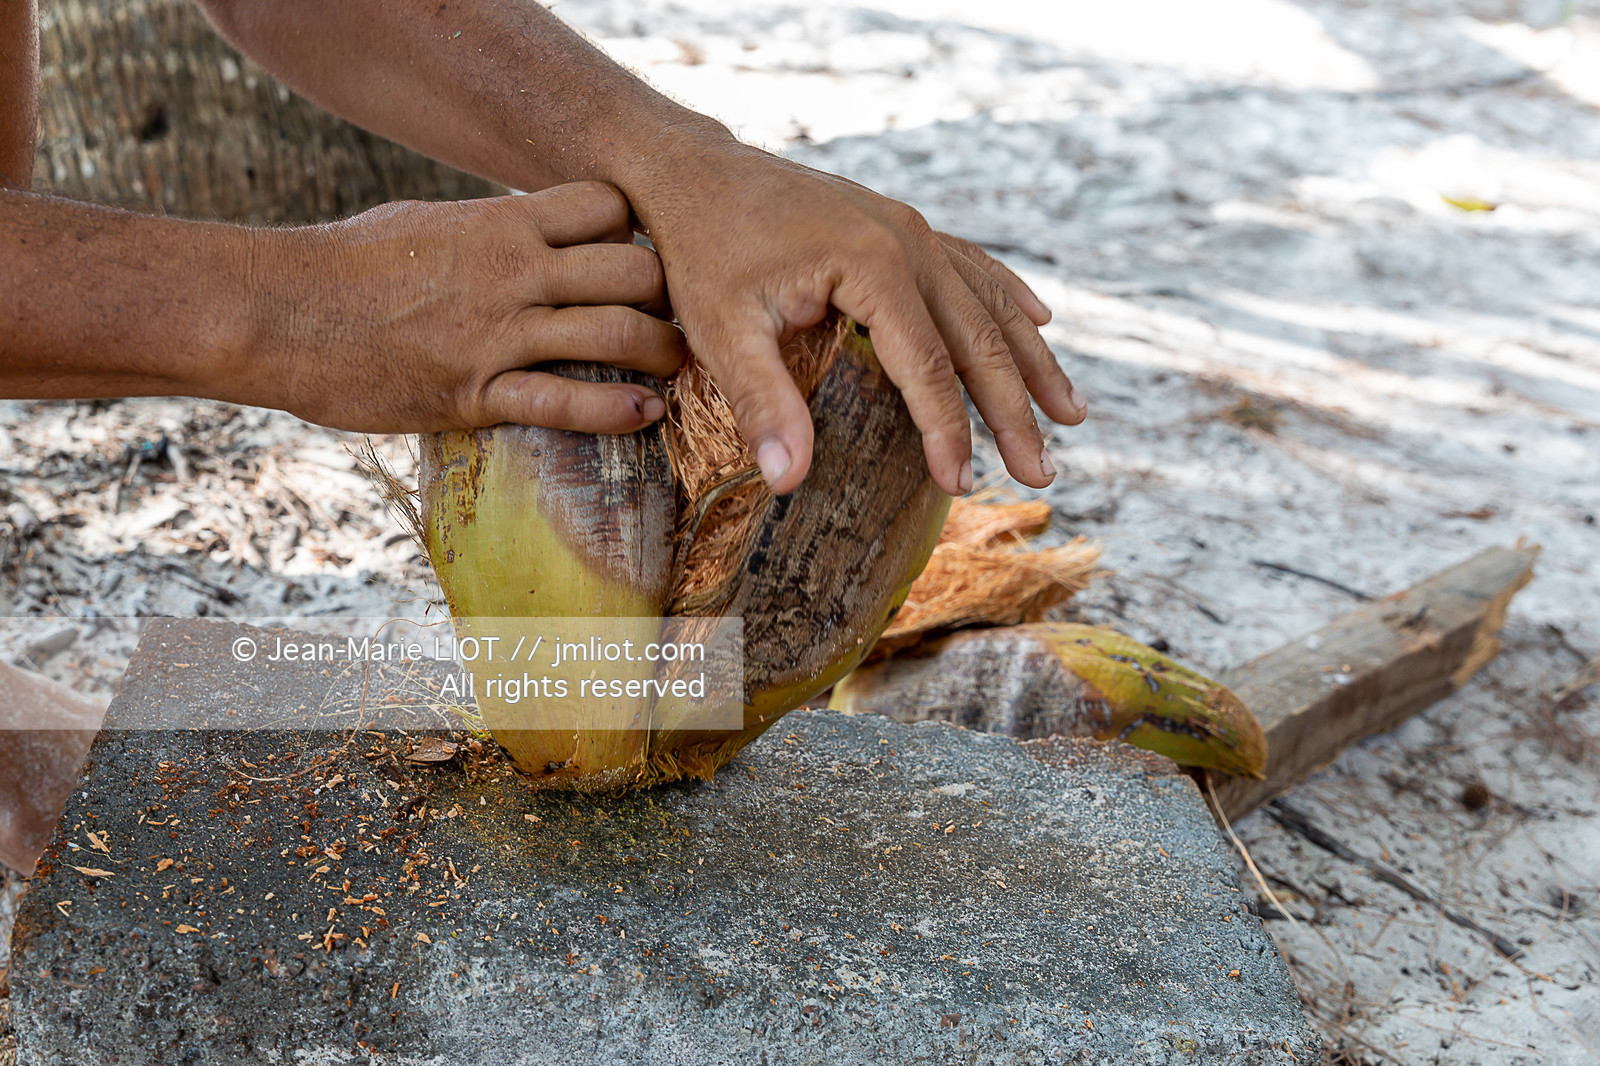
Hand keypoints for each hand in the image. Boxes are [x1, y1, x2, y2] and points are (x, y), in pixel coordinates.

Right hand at [248, 181, 684, 433]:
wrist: (277, 312)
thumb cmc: (349, 265)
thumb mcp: (429, 224)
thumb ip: (492, 228)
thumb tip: (533, 226)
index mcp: (500, 222)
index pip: (608, 206)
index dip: (636, 230)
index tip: (639, 256)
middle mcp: (511, 271)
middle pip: (632, 269)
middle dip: (666, 295)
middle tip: (675, 317)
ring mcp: (496, 333)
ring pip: (615, 334)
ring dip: (662, 353)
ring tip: (676, 367)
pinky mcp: (474, 392)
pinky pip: (565, 402)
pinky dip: (617, 411)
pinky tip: (646, 413)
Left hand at [627, 139, 1085, 495]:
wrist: (696, 171)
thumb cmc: (703, 249)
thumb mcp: (720, 331)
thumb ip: (761, 403)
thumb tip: (789, 481)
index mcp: (873, 265)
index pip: (928, 366)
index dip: (949, 431)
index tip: (963, 486)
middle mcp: (909, 240)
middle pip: (978, 339)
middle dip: (1014, 412)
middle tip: (1040, 474)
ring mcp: (911, 227)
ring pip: (990, 303)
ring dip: (1032, 362)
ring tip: (1071, 416)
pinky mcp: (901, 224)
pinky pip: (972, 266)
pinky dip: (1010, 298)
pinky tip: (1042, 321)